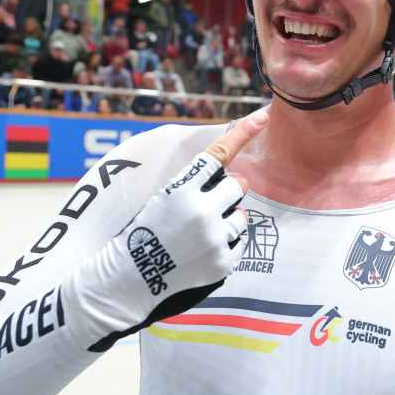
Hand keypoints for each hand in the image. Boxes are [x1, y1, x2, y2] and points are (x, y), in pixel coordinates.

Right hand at [70, 110, 269, 350]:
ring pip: (242, 216)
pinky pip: (239, 242)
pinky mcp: (223, 262)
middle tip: (209, 205)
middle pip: (239, 185)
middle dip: (229, 191)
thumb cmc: (145, 233)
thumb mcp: (161, 198)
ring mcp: (214, 238)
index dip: (242, 133)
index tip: (263, 116)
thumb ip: (196, 185)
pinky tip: (203, 251)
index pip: (217, 154)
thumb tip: (239, 178)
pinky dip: (226, 244)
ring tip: (201, 234)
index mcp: (182, 189)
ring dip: (228, 219)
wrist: (130, 279)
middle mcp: (202, 211)